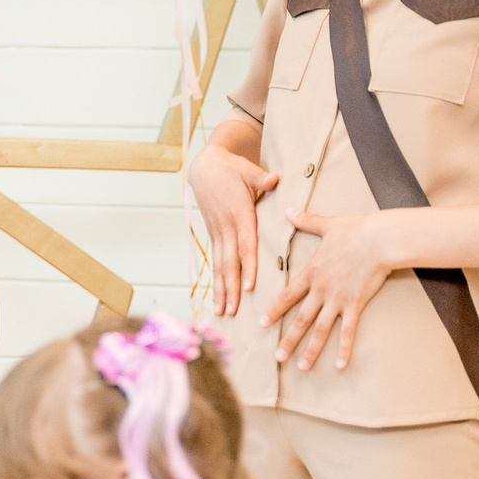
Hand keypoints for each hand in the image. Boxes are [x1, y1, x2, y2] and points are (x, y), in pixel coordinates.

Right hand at [189, 142, 279, 316]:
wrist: (204, 167)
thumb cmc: (231, 169)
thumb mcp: (247, 170)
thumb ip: (261, 178)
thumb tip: (274, 179)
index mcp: (239, 214)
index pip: (245, 245)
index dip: (247, 266)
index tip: (249, 286)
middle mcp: (226, 227)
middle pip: (229, 262)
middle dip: (231, 288)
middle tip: (233, 310)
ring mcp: (217, 233)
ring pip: (219, 266)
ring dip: (220, 289)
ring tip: (222, 311)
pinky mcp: (213, 234)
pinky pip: (215, 261)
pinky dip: (215, 280)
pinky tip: (217, 297)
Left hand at [264, 209, 394, 371]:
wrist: (379, 240)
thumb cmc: (355, 231)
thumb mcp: (326, 225)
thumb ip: (305, 220)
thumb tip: (288, 209)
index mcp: (312, 273)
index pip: (287, 295)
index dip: (274, 310)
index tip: (263, 323)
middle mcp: (321, 290)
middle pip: (300, 319)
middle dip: (288, 340)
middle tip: (277, 357)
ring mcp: (338, 300)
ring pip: (320, 330)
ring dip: (310, 350)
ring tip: (301, 367)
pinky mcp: (356, 305)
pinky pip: (348, 331)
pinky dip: (344, 349)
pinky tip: (341, 365)